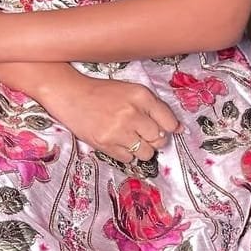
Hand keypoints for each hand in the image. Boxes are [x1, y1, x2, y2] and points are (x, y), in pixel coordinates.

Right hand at [38, 70, 181, 163]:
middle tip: (141, 131)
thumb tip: (179, 129)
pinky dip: (126, 153)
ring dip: (141, 148)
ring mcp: (119, 130)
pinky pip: (129, 159)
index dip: (167, 127)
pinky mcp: (106, 144)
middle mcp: (132, 112)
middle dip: (153, 139)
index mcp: (141, 95)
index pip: (169, 122)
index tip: (160, 127)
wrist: (71, 95)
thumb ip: (155, 108)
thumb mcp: (131, 91)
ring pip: (146, 153)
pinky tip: (116, 140)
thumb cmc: (102, 92)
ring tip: (128, 137)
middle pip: (159, 140)